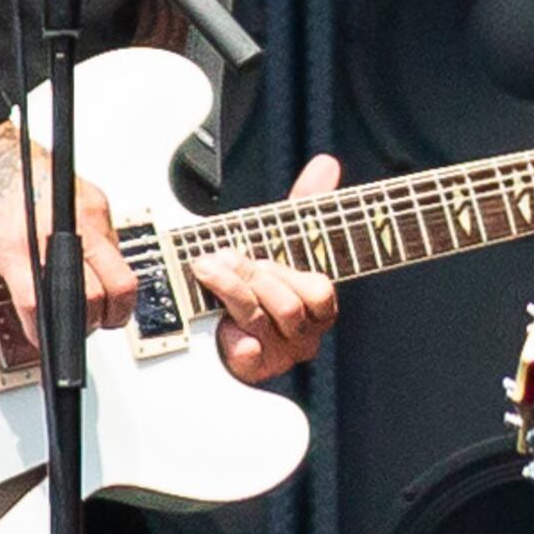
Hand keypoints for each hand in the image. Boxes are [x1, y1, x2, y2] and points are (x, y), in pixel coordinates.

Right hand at [0, 120, 134, 336]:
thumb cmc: (8, 166)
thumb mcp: (61, 193)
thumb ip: (77, 227)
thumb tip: (84, 260)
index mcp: (93, 211)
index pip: (124, 267)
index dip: (119, 299)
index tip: (108, 310)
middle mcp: (82, 224)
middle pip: (117, 289)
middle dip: (107, 318)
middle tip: (90, 325)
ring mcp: (50, 240)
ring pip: (87, 300)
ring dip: (78, 325)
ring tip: (64, 329)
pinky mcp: (15, 252)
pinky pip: (38, 303)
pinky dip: (41, 326)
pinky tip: (37, 331)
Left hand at [190, 156, 342, 385]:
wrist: (211, 323)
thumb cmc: (255, 280)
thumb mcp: (280, 239)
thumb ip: (306, 204)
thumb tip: (327, 164)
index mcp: (316, 308)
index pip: (319, 293)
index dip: (287, 273)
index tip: (261, 257)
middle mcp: (301, 336)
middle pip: (288, 307)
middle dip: (251, 275)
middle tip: (221, 256)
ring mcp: (276, 355)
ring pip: (263, 321)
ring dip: (232, 292)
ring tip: (206, 271)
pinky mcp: (248, 369)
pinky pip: (249, 359)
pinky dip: (238, 343)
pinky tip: (224, 329)